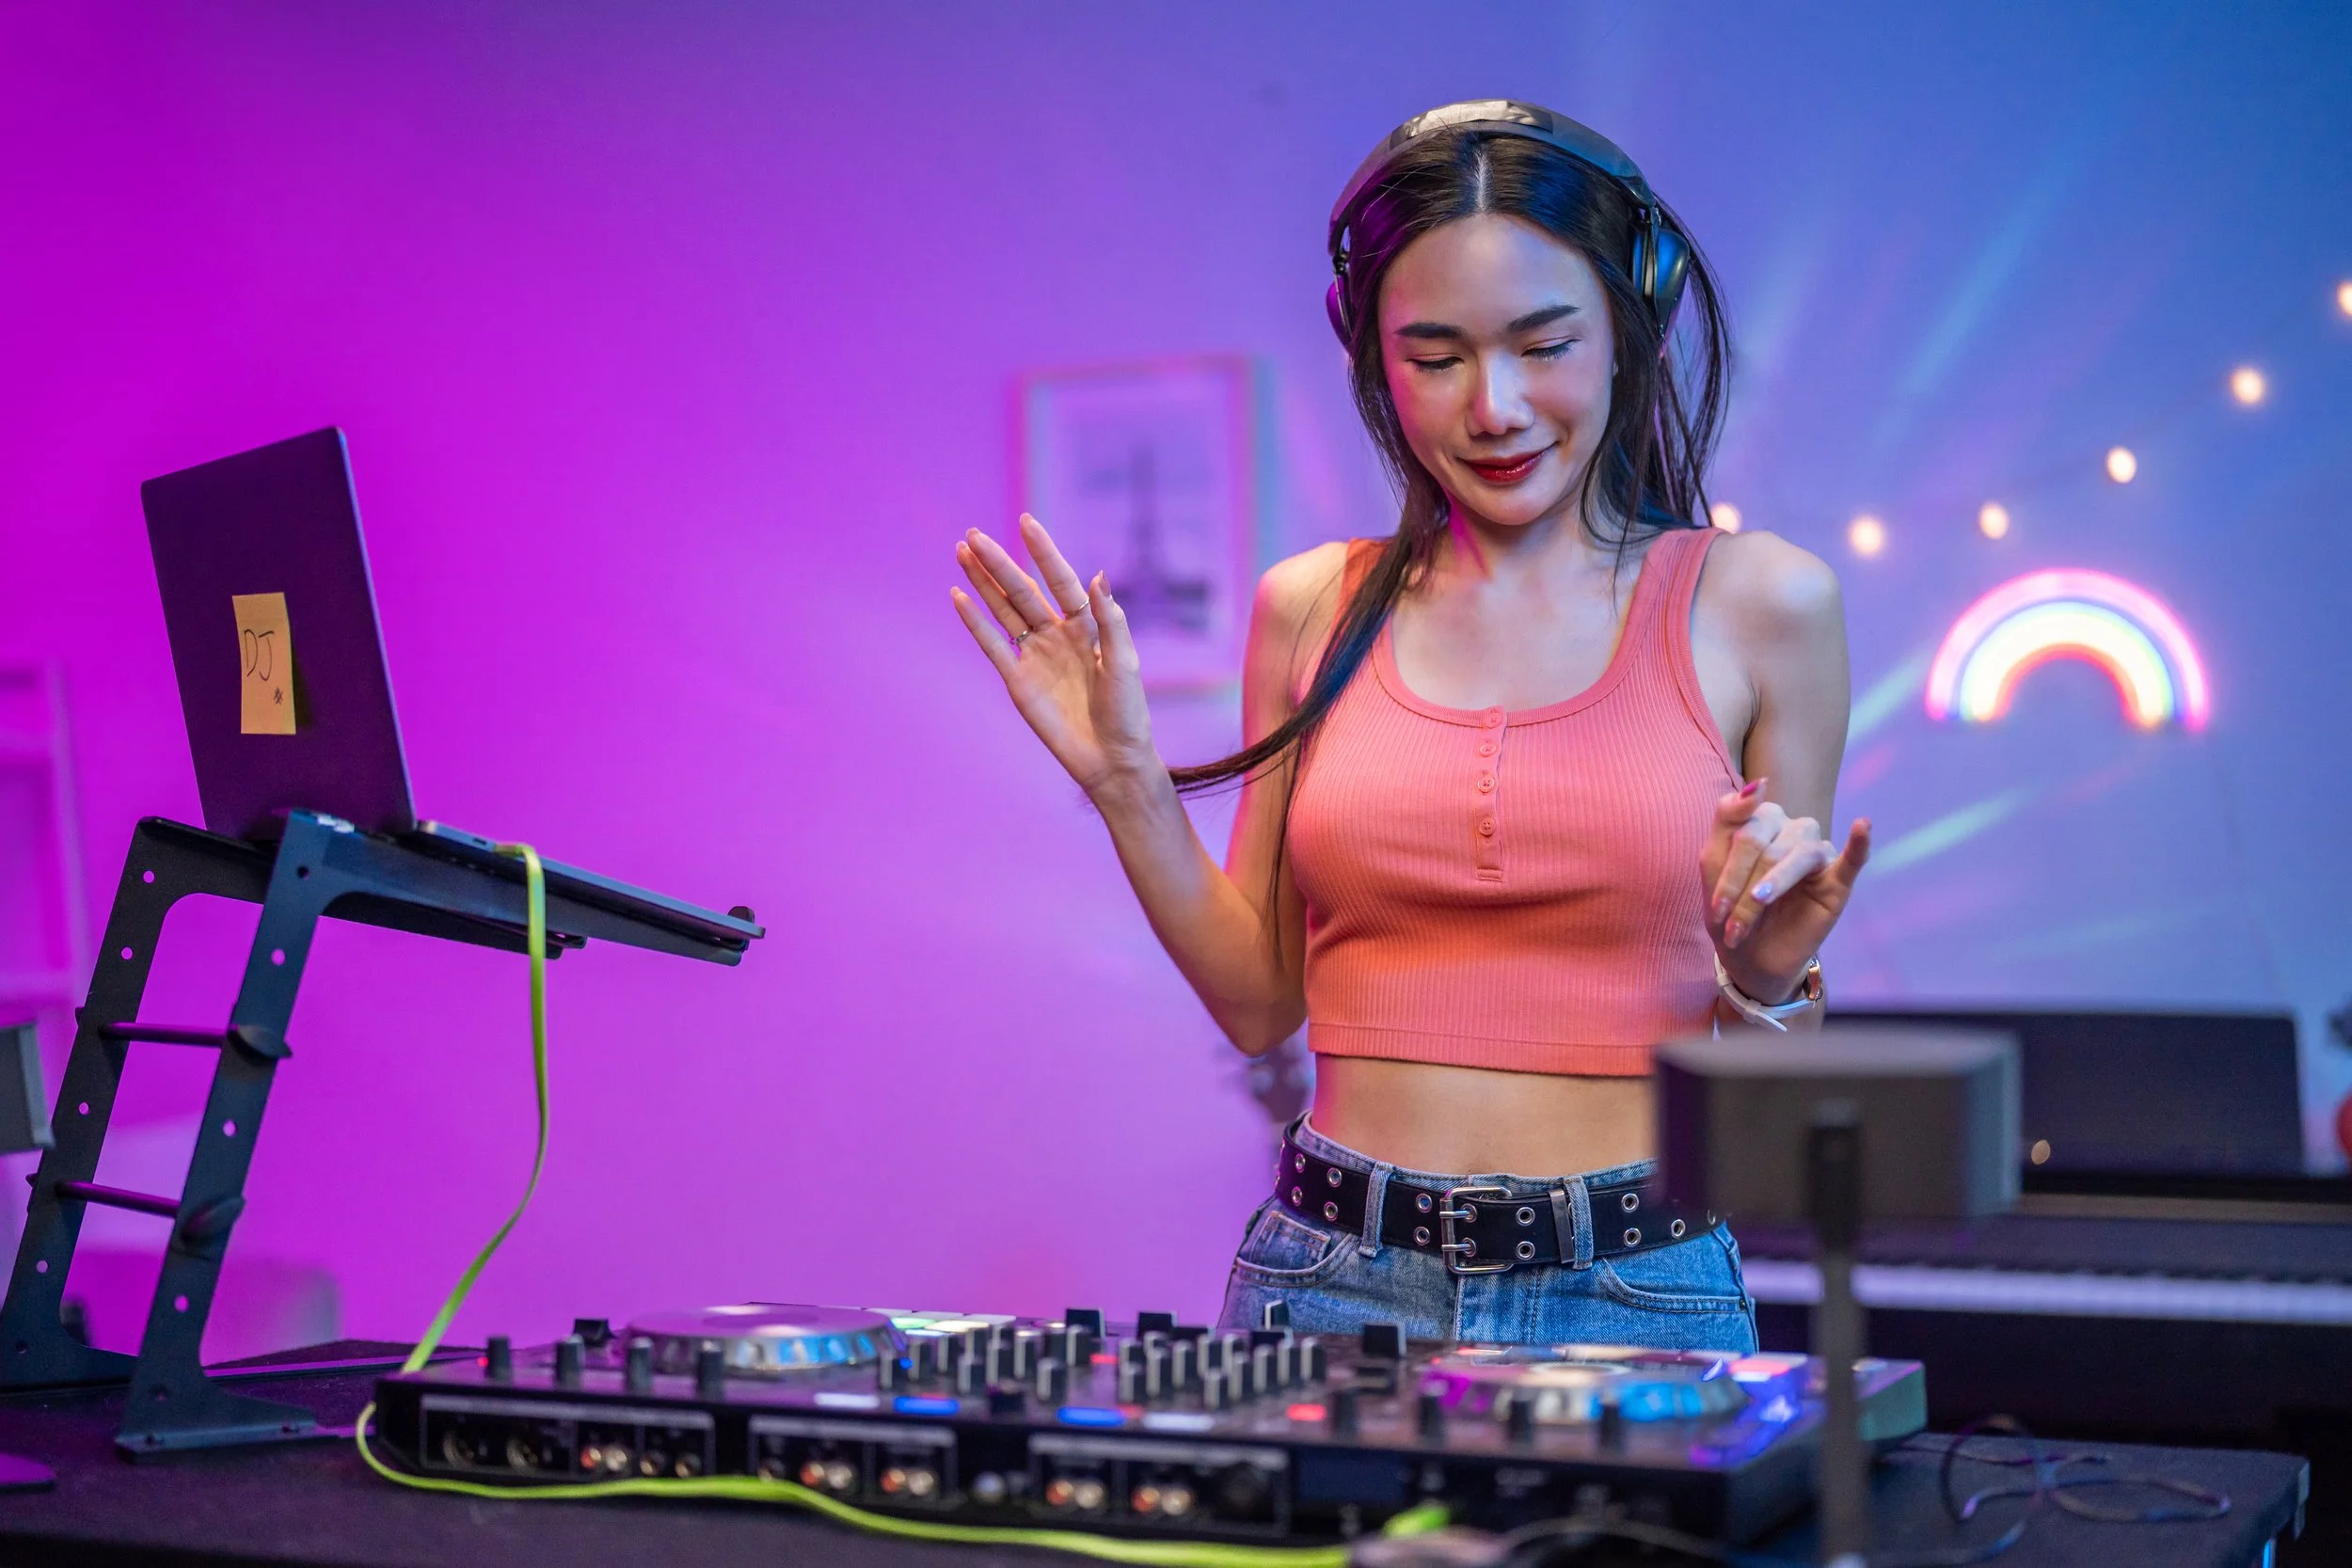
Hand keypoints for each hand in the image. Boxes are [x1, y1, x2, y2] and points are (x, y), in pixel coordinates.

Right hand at [951, 514, 1157, 796]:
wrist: (1111, 758)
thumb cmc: (1127, 711)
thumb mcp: (1125, 662)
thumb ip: (1111, 620)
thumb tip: (1097, 575)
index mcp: (1086, 626)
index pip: (1060, 580)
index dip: (1044, 552)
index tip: (1026, 522)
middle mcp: (1057, 635)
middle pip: (1022, 591)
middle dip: (999, 563)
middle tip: (974, 534)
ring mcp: (1035, 656)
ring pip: (1003, 611)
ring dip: (983, 582)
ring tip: (963, 552)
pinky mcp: (1017, 681)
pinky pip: (992, 645)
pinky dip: (975, 622)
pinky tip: (959, 596)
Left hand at [1699, 778, 1871, 1001]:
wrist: (1749, 958)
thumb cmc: (1730, 907)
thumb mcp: (1713, 863)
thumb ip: (1729, 816)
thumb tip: (1760, 783)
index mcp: (1761, 821)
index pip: (1744, 826)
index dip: (1728, 869)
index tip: (1717, 907)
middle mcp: (1792, 830)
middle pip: (1766, 844)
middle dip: (1742, 886)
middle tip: (1731, 924)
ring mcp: (1817, 855)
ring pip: (1798, 854)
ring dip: (1773, 885)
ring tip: (1759, 908)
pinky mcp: (1838, 882)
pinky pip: (1852, 859)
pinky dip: (1859, 843)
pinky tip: (1863, 827)